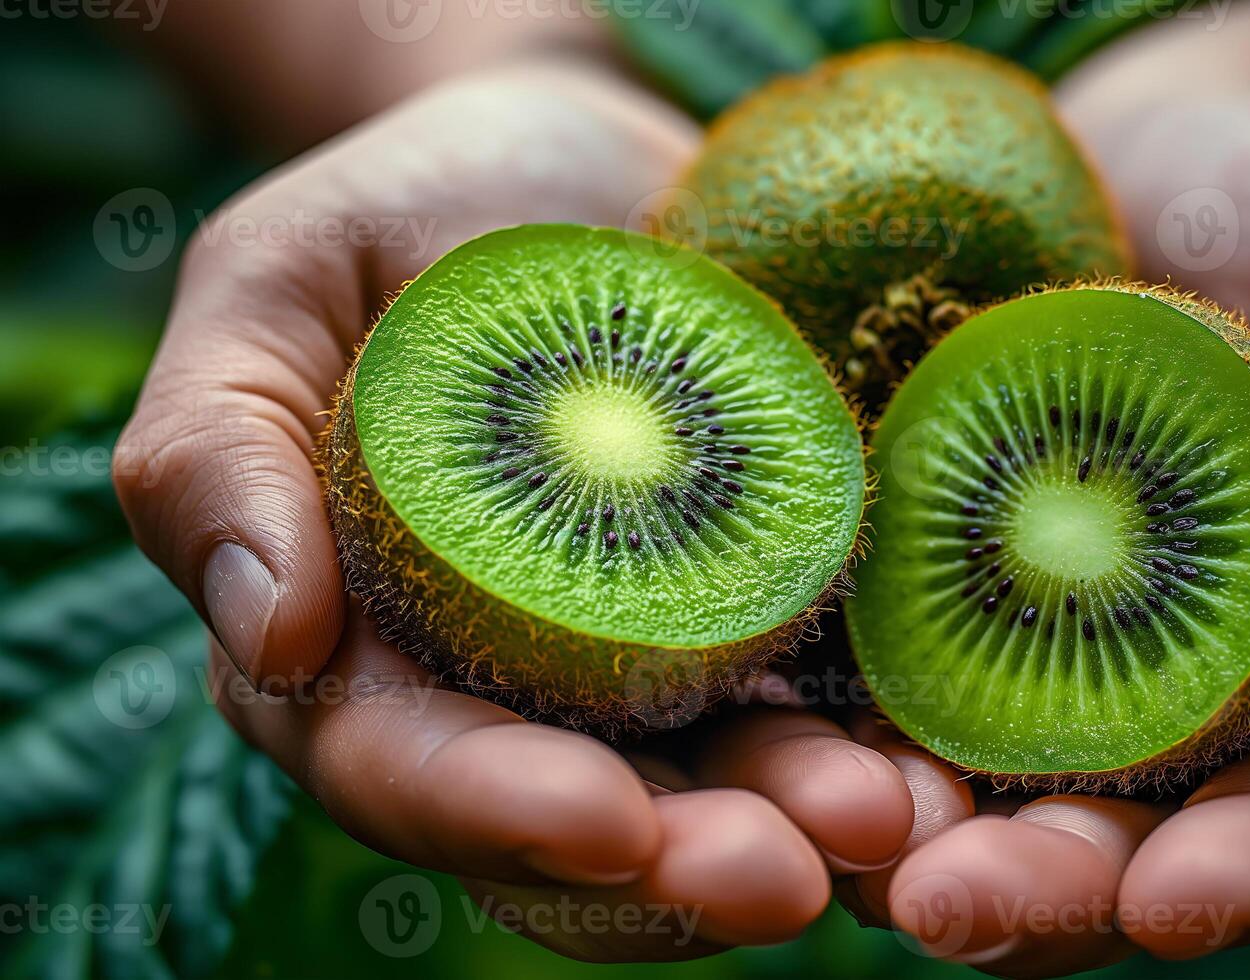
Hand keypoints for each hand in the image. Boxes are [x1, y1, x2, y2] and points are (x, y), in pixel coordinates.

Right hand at [113, 61, 913, 960]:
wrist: (587, 169)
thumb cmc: (406, 216)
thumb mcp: (275, 283)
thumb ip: (217, 449)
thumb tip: (268, 638)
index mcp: (366, 653)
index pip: (411, 770)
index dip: (497, 812)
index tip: (604, 823)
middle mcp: (517, 696)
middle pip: (587, 831)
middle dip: (682, 868)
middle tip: (787, 876)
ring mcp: (660, 669)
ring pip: (724, 796)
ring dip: (807, 834)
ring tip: (895, 826)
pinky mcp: (777, 618)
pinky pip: (831, 707)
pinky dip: (887, 743)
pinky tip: (954, 759)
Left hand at [837, 80, 1249, 975]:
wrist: (1142, 151)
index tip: (1175, 903)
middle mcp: (1159, 690)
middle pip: (1111, 840)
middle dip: (1041, 893)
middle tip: (951, 908)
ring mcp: (1014, 645)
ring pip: (963, 792)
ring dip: (900, 846)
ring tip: (835, 846)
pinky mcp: (898, 583)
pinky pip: (845, 674)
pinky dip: (805, 723)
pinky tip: (757, 737)